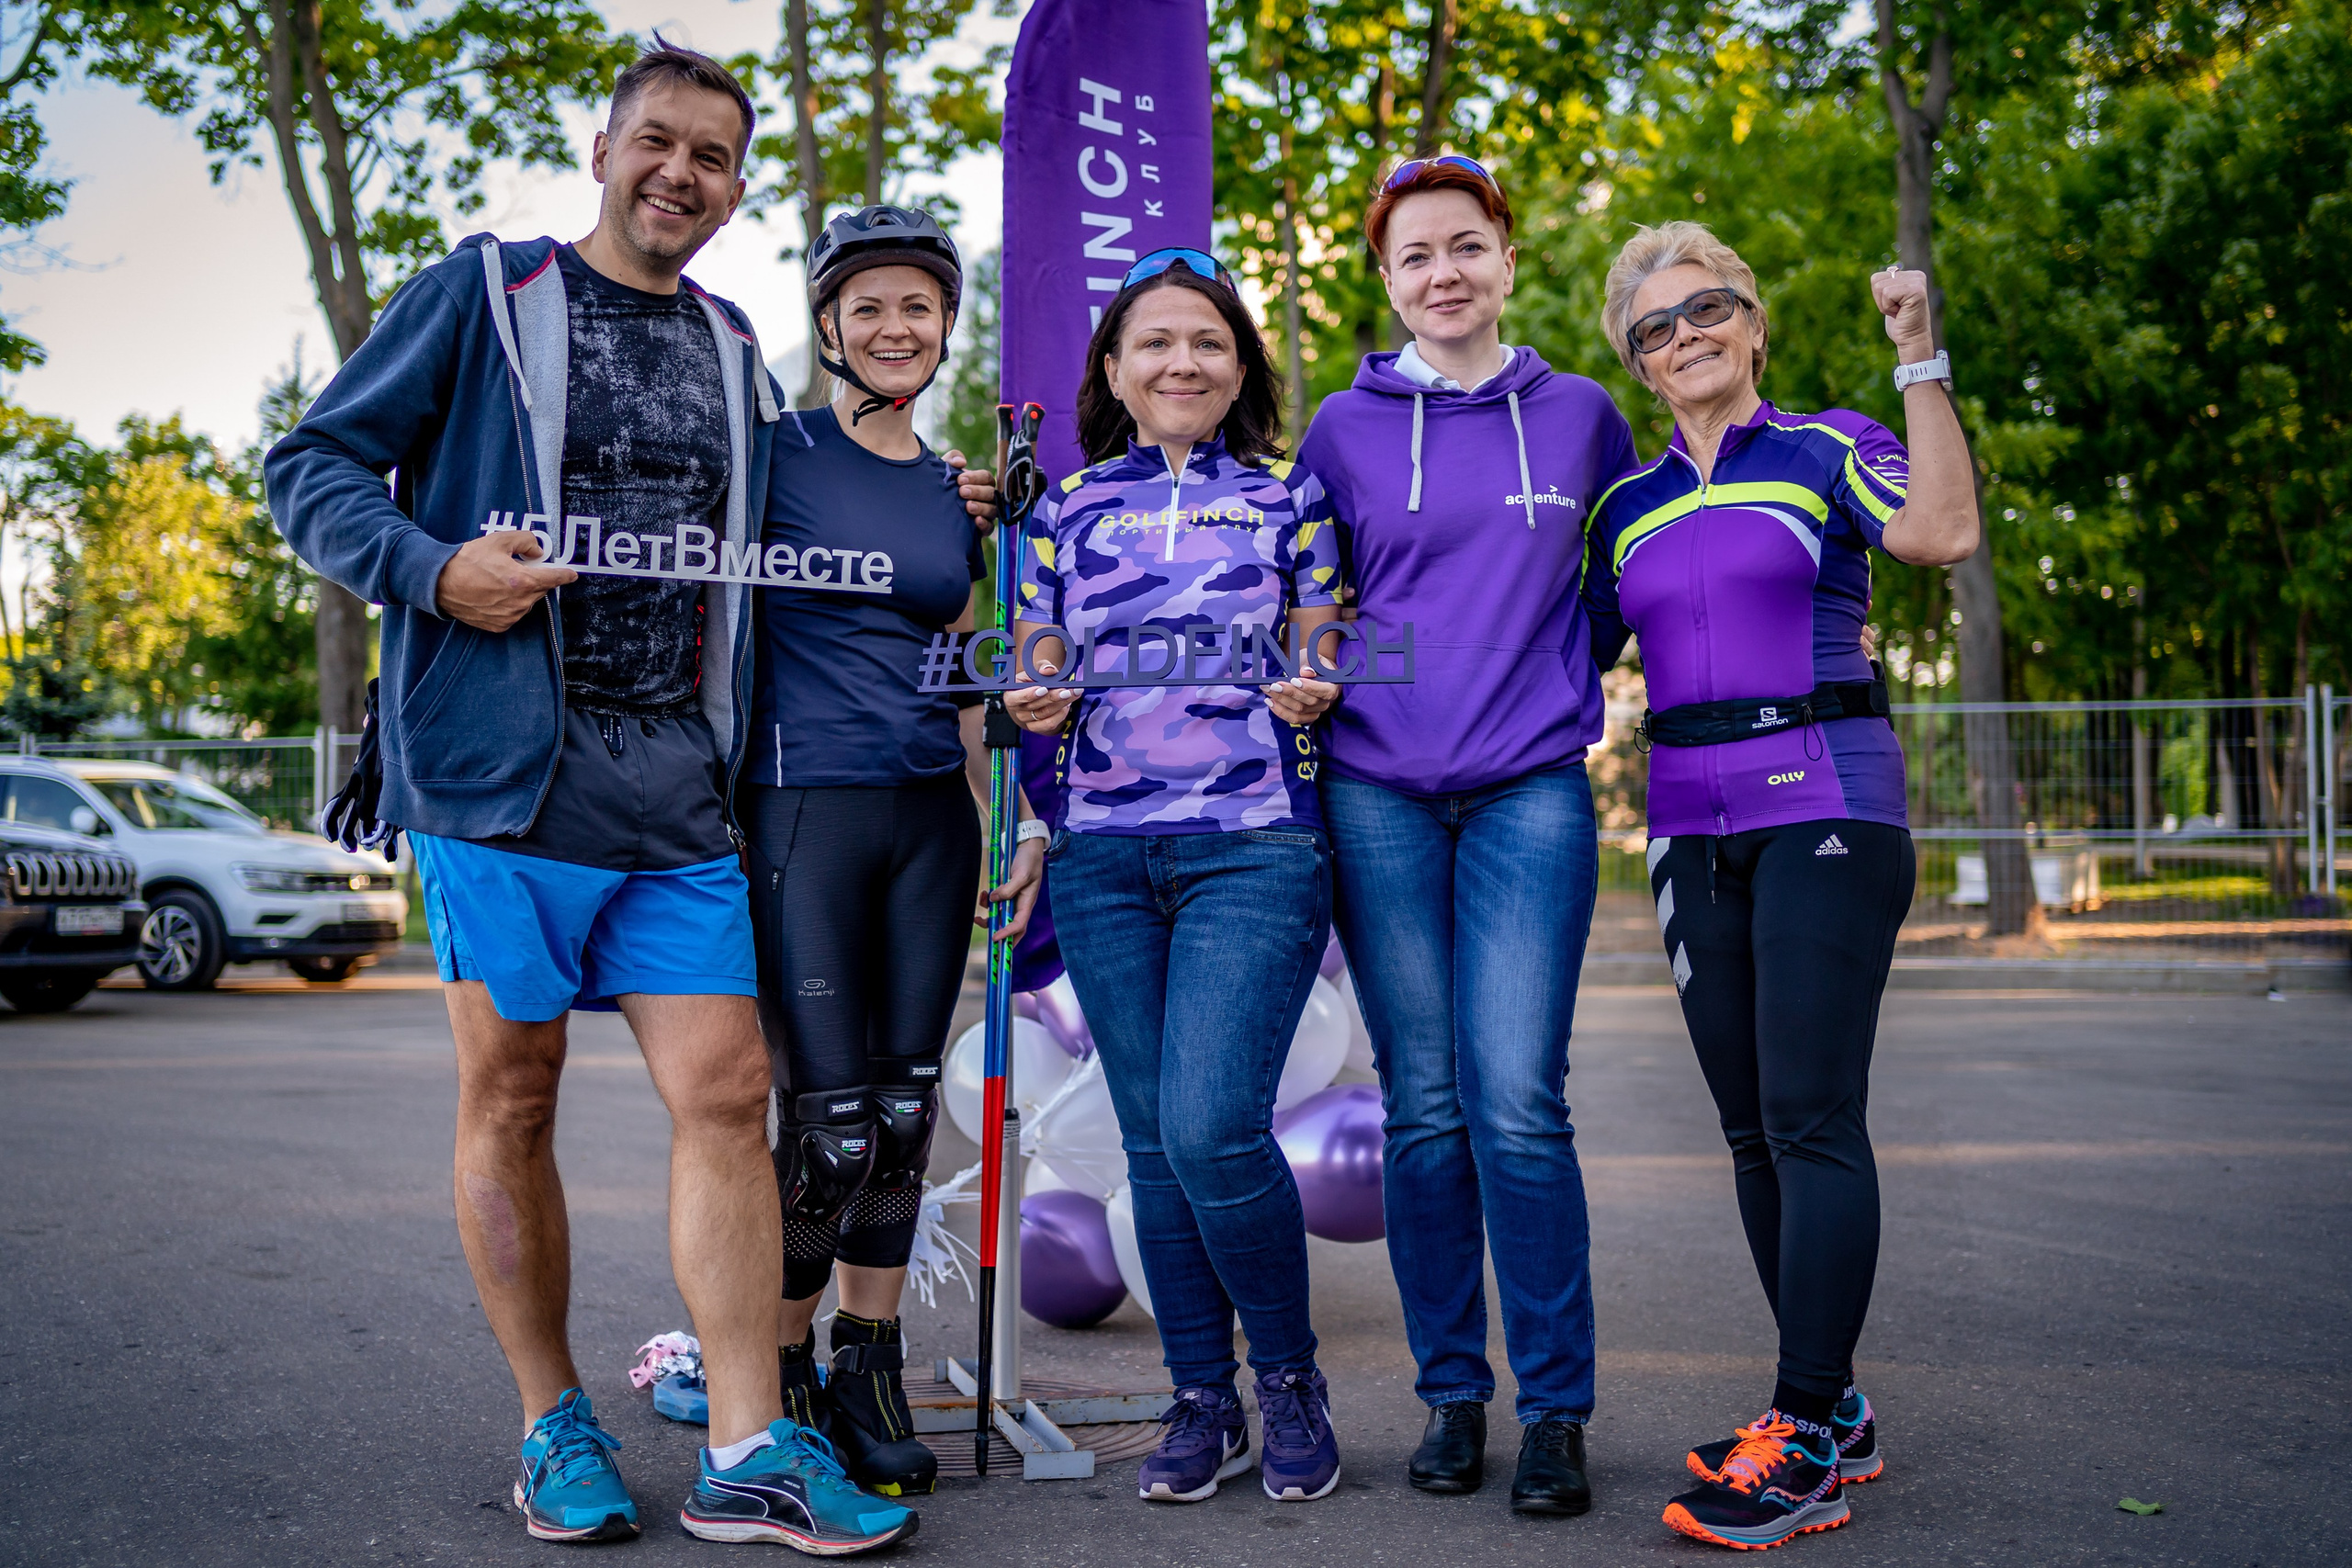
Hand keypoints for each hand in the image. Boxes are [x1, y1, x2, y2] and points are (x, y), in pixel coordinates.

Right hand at [435, 529, 576, 631]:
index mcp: (522, 581)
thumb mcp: (499, 540)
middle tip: (517, 568)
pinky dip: (510, 604)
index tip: (572, 575)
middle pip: (539, 589)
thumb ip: (525, 541)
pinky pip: (514, 613)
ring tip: (499, 581)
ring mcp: (510, 616)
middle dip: (534, 579)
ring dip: (522, 592)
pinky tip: (494, 594)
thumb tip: (538, 552)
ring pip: (527, 602)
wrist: (440, 582)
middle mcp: (519, 603)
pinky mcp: (499, 625)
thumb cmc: (468, 560)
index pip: (554, 579)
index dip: (565, 575)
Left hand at [942, 450, 1000, 533]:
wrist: (934, 510)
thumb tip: (961, 462)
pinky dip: (984, 524)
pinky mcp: (982, 528)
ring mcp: (986, 513)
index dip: (975, 478)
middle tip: (962, 492)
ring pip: (992, 510)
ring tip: (968, 506)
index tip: (960, 479)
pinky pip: (990, 527)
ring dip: (981, 507)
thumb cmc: (943, 487)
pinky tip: (976, 520)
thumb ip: (952, 460)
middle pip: (991, 493)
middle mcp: (987, 498)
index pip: (986, 478)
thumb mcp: (944, 471)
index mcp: (981, 483)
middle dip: (977, 492)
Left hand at [975, 835, 1044, 943]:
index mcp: (1028, 903)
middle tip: (984, 936)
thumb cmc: (1029, 860)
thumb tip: (993, 900)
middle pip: (1010, 926)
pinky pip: (995, 903)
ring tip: (978, 911)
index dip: (1008, 933)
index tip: (995, 937)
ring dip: (988, 917)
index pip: (1019, 925)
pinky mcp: (1005, 891)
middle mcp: (1020, 904)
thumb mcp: (1022, 874)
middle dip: (999, 934)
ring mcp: (1012, 898)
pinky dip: (986, 902)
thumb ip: (1008, 889)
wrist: (1027, 846)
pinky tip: (983, 893)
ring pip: (1000, 915)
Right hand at [1007, 659, 1080, 734]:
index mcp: (1011, 694)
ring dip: (1062, 704)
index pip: (1015, 698)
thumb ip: (1041, 667)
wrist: (1035, 696)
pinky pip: (1050, 724)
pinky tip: (1067, 706)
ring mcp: (1026, 720)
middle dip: (1054, 697)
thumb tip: (1048, 670)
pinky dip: (1061, 715)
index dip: (1029, 694)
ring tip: (1073, 694)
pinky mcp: (1036, 728)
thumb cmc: (1033, 681)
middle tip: (1068, 690)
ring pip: (1045, 714)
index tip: (1044, 689)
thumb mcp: (1035, 670)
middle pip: (1036, 705)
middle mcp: (1017, 709)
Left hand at [1263, 663, 1339, 725]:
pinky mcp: (1306, 717)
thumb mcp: (1311, 658)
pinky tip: (1270, 702)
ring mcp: (1316, 712)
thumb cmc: (1312, 663)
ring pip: (1299, 712)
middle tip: (1274, 685)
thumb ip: (1308, 664)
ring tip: (1268, 691)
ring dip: (1281, 702)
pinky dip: (1280, 711)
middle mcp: (1326, 702)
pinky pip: (1294, 719)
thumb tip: (1305, 672)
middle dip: (1289, 693)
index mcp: (1332, 687)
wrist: (1312, 671)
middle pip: (1309, 702)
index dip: (1309, 687)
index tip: (1293, 680)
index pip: (1324, 691)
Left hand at [1872, 267, 1934, 361]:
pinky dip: (1888, 307)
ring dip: (1884, 304)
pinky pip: (1886, 293)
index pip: (1877, 277)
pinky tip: (1901, 313)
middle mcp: (1916, 275)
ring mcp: (1917, 281)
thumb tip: (1876, 277)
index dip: (1879, 297)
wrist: (1911, 340)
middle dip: (1880, 300)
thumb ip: (1886, 286)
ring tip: (1899, 311)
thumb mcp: (1890, 300)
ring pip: (1880, 286)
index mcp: (1910, 275)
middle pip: (1876, 279)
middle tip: (1897, 310)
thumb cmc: (1899, 323)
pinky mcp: (1916, 290)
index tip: (1895, 306)